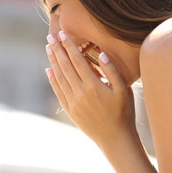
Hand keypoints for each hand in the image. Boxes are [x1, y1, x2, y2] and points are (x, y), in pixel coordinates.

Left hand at [45, 30, 135, 146]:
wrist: (115, 138)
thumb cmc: (123, 112)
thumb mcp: (123, 89)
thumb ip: (111, 71)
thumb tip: (100, 53)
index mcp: (93, 85)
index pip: (77, 60)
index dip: (69, 46)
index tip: (62, 34)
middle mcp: (80, 92)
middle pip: (65, 66)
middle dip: (57, 50)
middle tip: (50, 37)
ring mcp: (73, 102)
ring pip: (59, 77)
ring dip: (53, 62)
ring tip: (48, 49)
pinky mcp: (70, 110)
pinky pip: (58, 91)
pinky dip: (52, 79)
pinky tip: (48, 70)